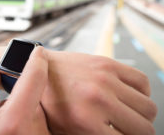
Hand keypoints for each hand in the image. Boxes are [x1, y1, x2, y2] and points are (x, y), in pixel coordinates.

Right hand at [0, 47, 49, 134]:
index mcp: (16, 119)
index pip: (34, 78)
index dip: (36, 60)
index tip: (38, 50)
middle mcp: (36, 130)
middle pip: (32, 98)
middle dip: (18, 99)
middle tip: (1, 115)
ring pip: (37, 112)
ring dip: (24, 114)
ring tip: (8, 131)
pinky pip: (42, 125)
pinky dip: (30, 126)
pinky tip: (15, 134)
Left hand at [42, 51, 156, 134]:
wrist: (41, 69)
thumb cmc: (50, 103)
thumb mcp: (64, 130)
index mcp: (85, 121)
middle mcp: (98, 100)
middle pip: (145, 129)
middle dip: (139, 133)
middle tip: (128, 130)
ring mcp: (105, 79)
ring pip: (149, 107)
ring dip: (142, 115)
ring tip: (129, 115)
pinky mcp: (108, 63)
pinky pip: (143, 81)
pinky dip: (142, 93)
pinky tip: (129, 97)